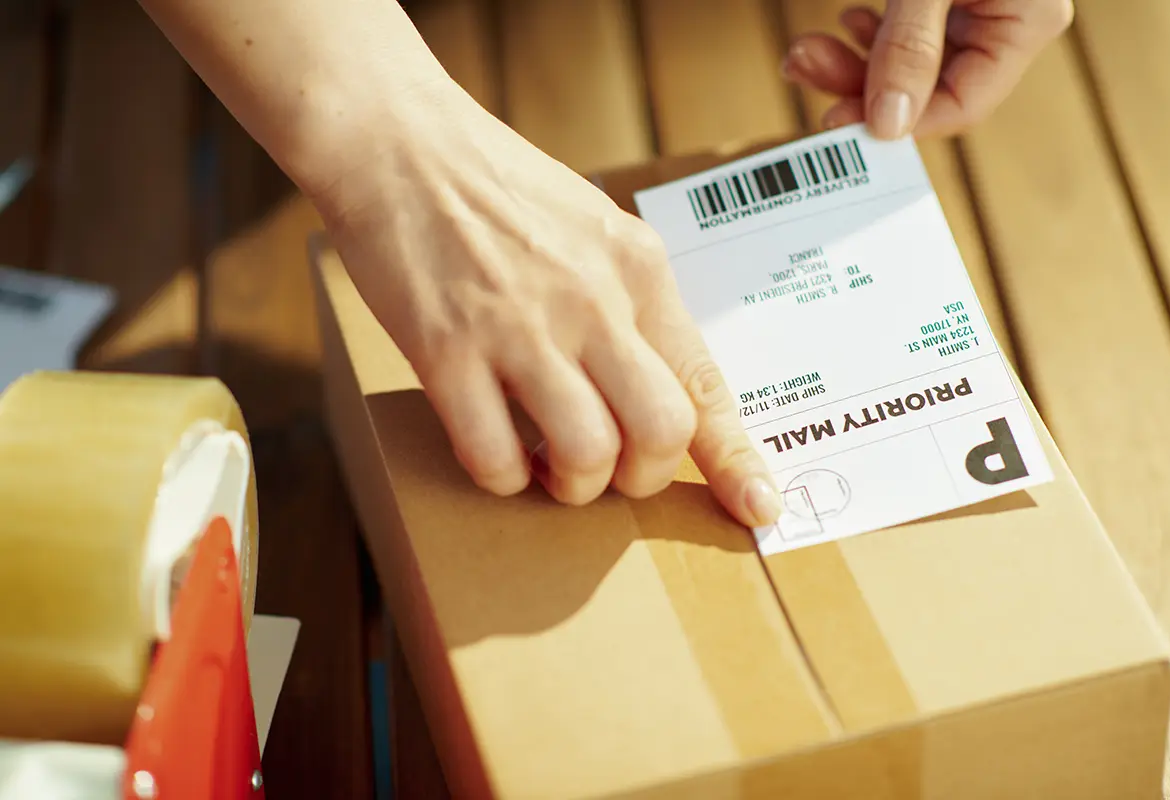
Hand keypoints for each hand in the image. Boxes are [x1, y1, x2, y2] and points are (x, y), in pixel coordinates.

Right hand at [315, 86, 781, 527]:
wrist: (396, 142)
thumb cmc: (494, 186)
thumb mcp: (591, 228)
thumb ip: (628, 302)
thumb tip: (650, 386)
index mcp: (637, 268)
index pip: (705, 379)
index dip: (736, 457)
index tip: (759, 507)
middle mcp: (593, 299)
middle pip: (661, 430)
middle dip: (641, 477)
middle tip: (611, 472)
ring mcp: (520, 326)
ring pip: (587, 453)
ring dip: (574, 485)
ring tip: (549, 467)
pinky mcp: (447, 350)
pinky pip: (495, 455)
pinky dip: (503, 478)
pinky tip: (497, 454)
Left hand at [782, 0, 1073, 137]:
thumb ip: (909, 45)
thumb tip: (888, 124)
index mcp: (1030, 20)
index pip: (962, 105)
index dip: (898, 122)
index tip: (834, 119)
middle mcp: (1012, 19)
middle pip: (930, 88)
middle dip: (859, 83)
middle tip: (801, 65)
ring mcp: (983, 5)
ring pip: (914, 63)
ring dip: (854, 60)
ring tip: (805, 49)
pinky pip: (914, 33)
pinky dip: (873, 34)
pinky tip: (845, 23)